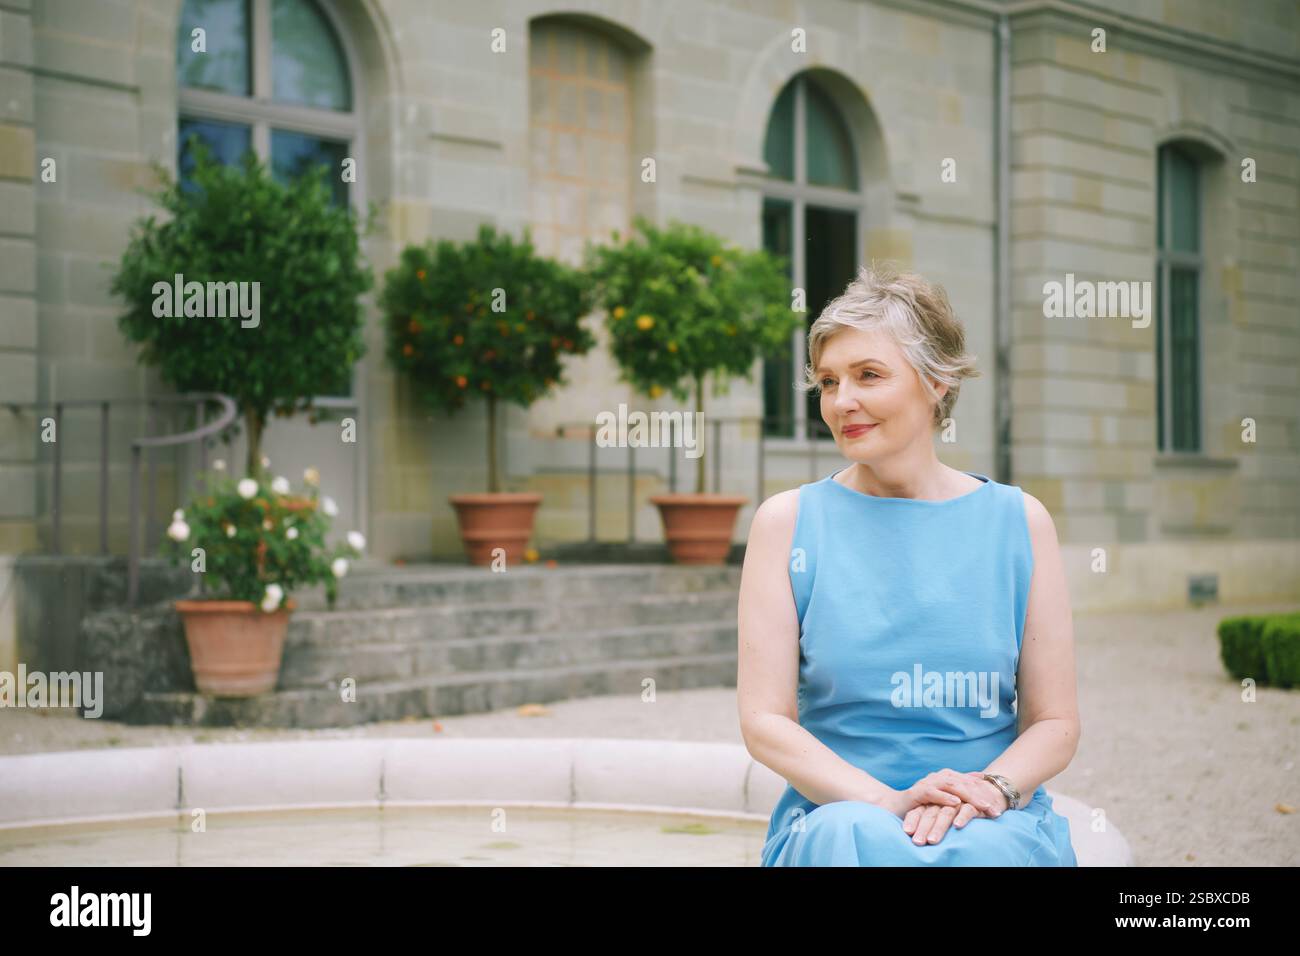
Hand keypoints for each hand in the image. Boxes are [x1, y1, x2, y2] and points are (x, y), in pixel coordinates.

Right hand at [882, 770, 1010, 846]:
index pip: (972, 781)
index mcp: (949, 776)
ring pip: (952, 786)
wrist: (897, 805)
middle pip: (965, 783)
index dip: (987, 792)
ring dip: (968, 796)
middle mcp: (940, 776)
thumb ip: (963, 791)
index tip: (1002, 804)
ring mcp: (929, 782)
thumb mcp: (947, 798)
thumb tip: (984, 781)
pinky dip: (944, 796)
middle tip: (996, 809)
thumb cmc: (925, 803)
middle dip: (982, 796)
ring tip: (982, 806)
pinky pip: (933, 792)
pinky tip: (955, 802)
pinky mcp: (918, 791)